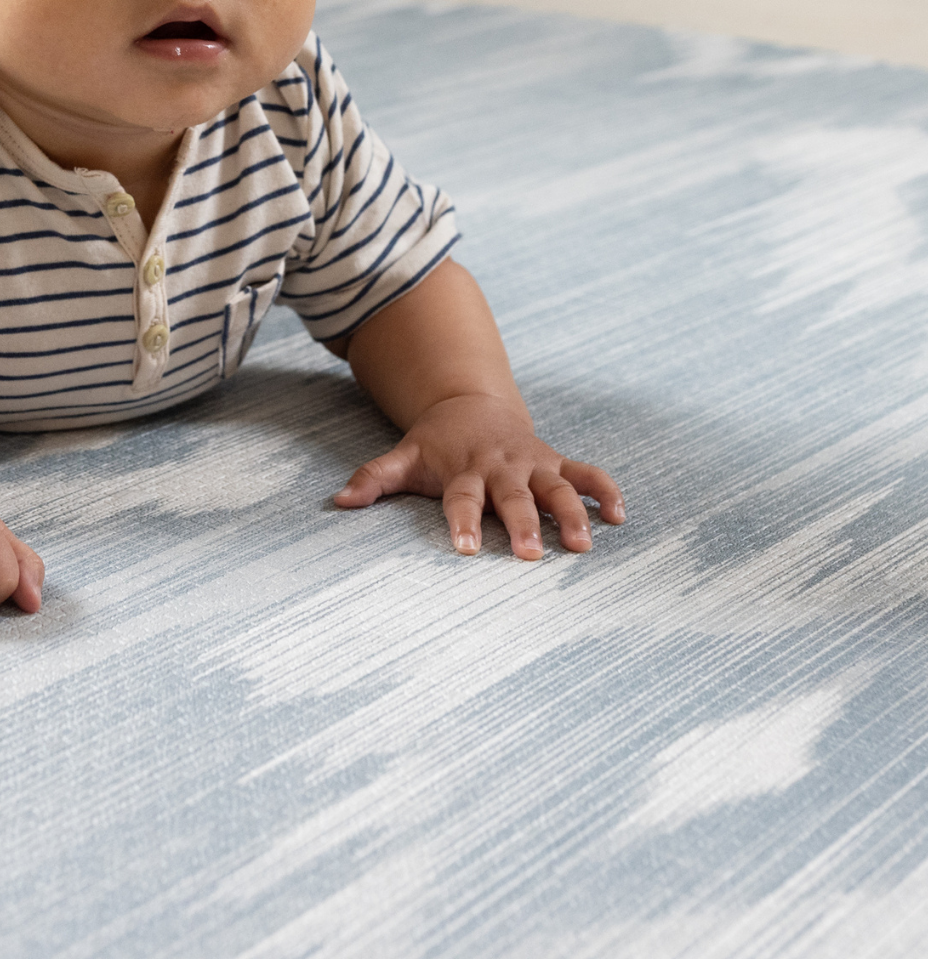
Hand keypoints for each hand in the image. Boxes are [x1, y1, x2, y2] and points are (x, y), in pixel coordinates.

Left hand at [332, 393, 624, 558]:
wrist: (471, 403)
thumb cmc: (436, 443)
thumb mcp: (403, 457)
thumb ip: (374, 478)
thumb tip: (338, 501)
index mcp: (463, 470)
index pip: (461, 499)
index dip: (462, 523)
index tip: (464, 550)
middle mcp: (500, 468)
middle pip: (512, 498)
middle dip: (522, 524)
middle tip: (530, 555)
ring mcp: (532, 464)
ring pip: (556, 489)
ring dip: (571, 514)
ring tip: (583, 544)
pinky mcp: (556, 462)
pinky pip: (586, 475)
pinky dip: (605, 492)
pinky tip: (620, 516)